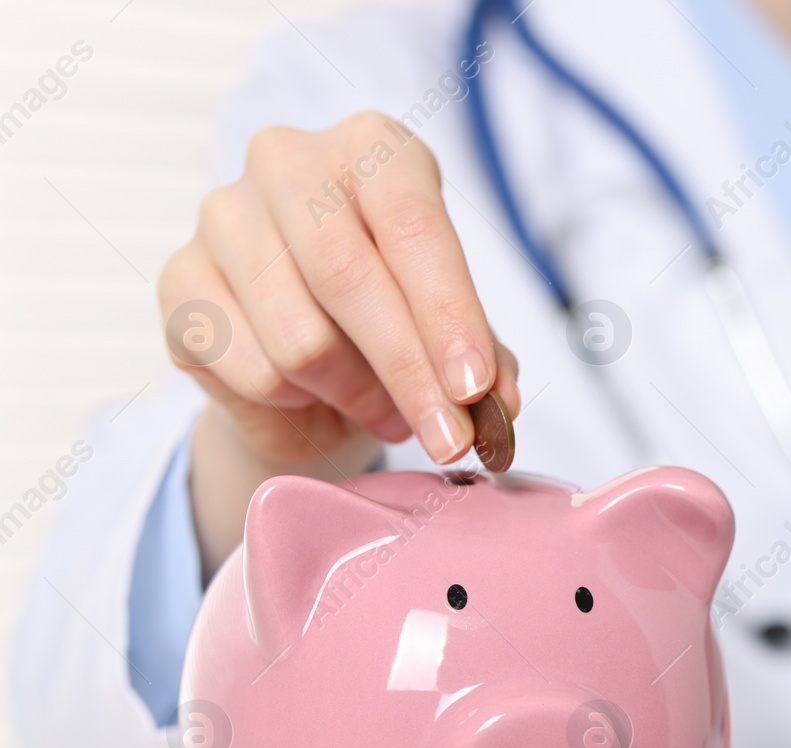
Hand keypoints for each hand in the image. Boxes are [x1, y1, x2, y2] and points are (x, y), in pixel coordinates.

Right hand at [156, 112, 520, 575]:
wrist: (298, 362)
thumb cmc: (387, 322)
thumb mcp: (449, 329)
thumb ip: (481, 355)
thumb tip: (496, 401)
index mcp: (371, 150)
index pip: (412, 226)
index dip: (448, 314)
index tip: (474, 388)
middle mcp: (287, 162)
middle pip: (347, 277)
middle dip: (409, 371)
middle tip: (449, 438)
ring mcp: (221, 216)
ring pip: (298, 337)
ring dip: (355, 394)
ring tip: (379, 406)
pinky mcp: (177, 281)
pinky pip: (251, 368)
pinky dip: (296, 400)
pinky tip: (309, 392)